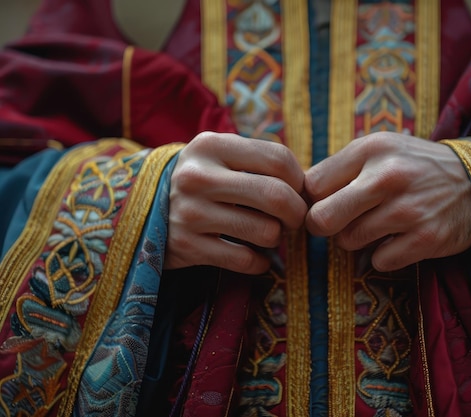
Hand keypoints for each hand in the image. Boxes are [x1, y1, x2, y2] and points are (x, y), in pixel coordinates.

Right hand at [165, 132, 306, 273]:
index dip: (300, 180)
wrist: (146, 208)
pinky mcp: (186, 247)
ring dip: (277, 238)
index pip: (279, 159)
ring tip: (268, 233)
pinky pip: (246, 260)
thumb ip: (261, 162)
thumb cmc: (203, 180)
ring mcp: (190, 213)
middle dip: (297, 213)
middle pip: (276, 195)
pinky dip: (260, 263)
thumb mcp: (221, 156)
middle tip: (294, 219)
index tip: (298, 192)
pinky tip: (255, 256)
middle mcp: (197, 176)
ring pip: (266, 232)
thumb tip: (311, 186)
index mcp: (212, 145)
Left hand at [304, 132, 470, 271]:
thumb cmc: (413, 166)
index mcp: (371, 149)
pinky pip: (378, 261)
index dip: (312, 199)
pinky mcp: (426, 239)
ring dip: (356, 240)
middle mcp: (389, 177)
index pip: (312, 185)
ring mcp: (408, 210)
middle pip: (322, 219)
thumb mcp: (380, 149)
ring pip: (348, 242)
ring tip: (376, 225)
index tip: (324, 202)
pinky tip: (398, 240)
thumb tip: (297, 194)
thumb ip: (339, 167)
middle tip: (337, 223)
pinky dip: (383, 256)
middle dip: (323, 226)